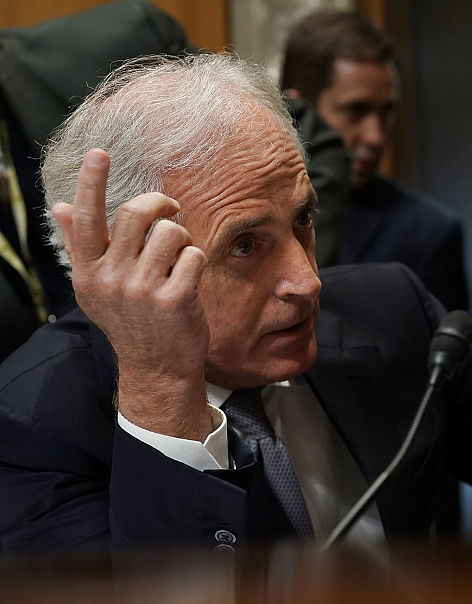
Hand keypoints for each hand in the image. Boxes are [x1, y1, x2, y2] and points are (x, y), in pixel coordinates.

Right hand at [51, 149, 214, 439]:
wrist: (157, 368)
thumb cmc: (132, 320)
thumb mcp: (99, 288)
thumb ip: (83, 246)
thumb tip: (59, 207)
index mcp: (88, 272)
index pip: (86, 219)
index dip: (92, 182)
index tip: (99, 153)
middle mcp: (110, 279)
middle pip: (136, 213)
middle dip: (161, 204)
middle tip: (172, 211)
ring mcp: (142, 290)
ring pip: (171, 231)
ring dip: (182, 237)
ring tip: (179, 256)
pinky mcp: (174, 299)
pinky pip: (193, 254)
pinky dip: (197, 260)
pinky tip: (190, 278)